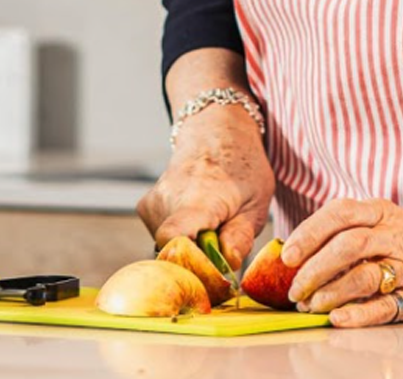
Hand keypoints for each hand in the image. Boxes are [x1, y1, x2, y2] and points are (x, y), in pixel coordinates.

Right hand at [135, 105, 274, 269]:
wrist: (215, 133)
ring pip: (169, 248)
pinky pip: (162, 237)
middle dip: (199, 260)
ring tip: (212, 225)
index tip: (211, 268)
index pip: (173, 239)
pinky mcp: (146, 207)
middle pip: (174, 252)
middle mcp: (167, 199)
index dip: (188, 263)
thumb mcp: (257, 202)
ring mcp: (153, 203)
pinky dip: (182, 237)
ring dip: (192, 247)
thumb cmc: (242, 167)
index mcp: (198, 197)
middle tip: (223, 245)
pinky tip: (197, 219)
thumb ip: (241, 235)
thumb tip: (227, 264)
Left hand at [282, 198, 402, 326]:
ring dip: (330, 292)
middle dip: (314, 267)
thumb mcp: (387, 220)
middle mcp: (395, 235)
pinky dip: (357, 314)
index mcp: (382, 212)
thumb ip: (349, 228)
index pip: (340, 214)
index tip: (287, 254)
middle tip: (293, 287)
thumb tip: (296, 252)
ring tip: (310, 305)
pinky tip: (337, 319)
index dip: (310, 233)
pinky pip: (384, 307)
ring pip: (363, 276)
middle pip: (348, 245)